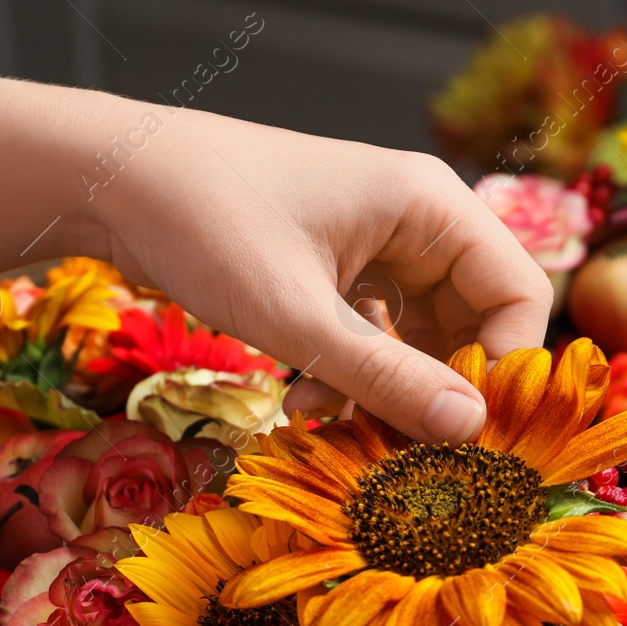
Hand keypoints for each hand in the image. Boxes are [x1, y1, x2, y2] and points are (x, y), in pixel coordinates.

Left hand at [89, 110, 552, 441]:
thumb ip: (387, 378)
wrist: (108, 178)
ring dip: (384, 391)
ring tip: (331, 424)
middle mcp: (416, 223)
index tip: (465, 430)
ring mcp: (377, 248)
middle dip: (436, 390)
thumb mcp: (297, 316)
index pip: (518, 293)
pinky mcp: (337, 272)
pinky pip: (371, 337)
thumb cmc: (204, 222)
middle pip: (473, 324)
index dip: (504, 367)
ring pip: (419, 339)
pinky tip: (300, 399)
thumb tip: (471, 431)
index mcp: (430, 205)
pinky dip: (347, 376)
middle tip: (400, 447)